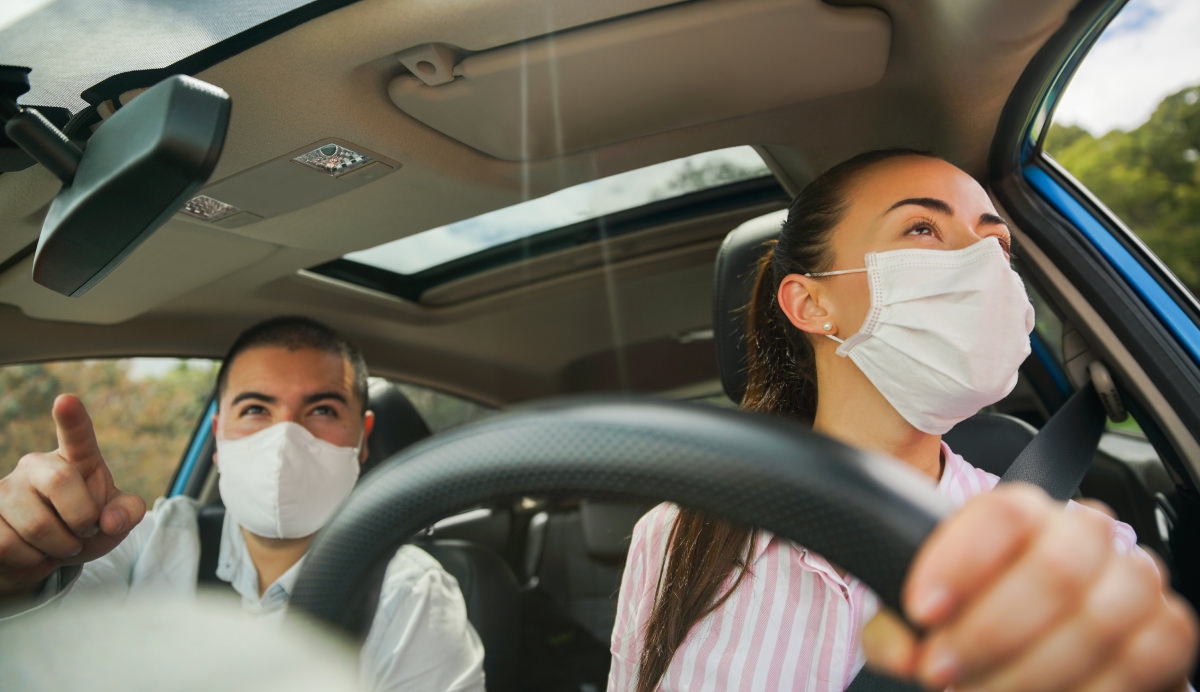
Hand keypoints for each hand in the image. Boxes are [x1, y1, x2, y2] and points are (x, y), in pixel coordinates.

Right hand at [0, 394, 146, 595]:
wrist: (44, 554)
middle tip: (85, 530)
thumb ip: (127, 513)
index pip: (76, 435)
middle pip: (61, 482)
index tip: (66, 400)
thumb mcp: (114, 519)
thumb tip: (110, 521)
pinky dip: (31, 559)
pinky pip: (8, 545)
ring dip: (58, 547)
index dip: (72, 418)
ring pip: (35, 525)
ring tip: (59, 543)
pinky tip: (33, 551)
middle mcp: (36, 465)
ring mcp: (4, 489)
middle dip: (81, 518)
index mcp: (76, 459)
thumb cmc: (84, 526)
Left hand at [862, 483, 1197, 691]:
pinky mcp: (1168, 628)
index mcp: (1021, 512)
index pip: (1003, 515)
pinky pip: (1145, 659)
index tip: (923, 610)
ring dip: (1032, 673)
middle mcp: (1085, 533)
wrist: (1042, 634)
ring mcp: (1133, 578)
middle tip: (941, 670)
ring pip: (1098, 620)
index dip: (961, 561)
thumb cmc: (977, 612)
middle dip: (991, 633)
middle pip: (1055, 568)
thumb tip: (903, 651)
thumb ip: (896, 627)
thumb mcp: (925, 613)